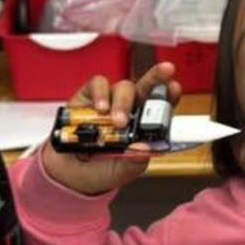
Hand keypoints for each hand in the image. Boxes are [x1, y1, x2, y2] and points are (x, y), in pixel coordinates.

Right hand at [39, 62, 183, 194]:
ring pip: (124, 87)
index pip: (162, 108)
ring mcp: (110, 102)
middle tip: (166, 71)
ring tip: (117, 121)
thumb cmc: (101, 170)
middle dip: (157, 77)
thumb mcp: (119, 173)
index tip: (175, 88)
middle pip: (147, 88)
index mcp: (144, 127)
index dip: (170, 96)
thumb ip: (132, 163)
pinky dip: (100, 93)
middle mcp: (130, 110)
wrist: (69, 173)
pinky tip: (99, 108)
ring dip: (123, 102)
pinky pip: (98, 84)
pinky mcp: (89, 97)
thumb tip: (144, 150)